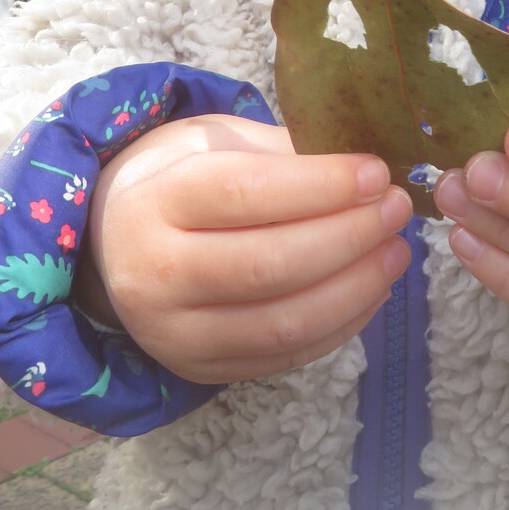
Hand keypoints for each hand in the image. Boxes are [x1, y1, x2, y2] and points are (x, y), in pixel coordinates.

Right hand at [75, 115, 411, 383]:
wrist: (112, 239)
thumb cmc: (177, 176)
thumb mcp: (214, 141)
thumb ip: (280, 152)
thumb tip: (363, 169)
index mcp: (155, 200)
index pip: (246, 194)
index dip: (321, 186)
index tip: (376, 174)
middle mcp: (153, 274)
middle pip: (269, 265)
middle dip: (349, 236)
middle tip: (395, 209)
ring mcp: (172, 333)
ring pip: (282, 322)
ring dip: (356, 287)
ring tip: (395, 250)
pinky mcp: (199, 368)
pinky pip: (284, 356)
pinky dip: (341, 324)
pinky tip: (371, 287)